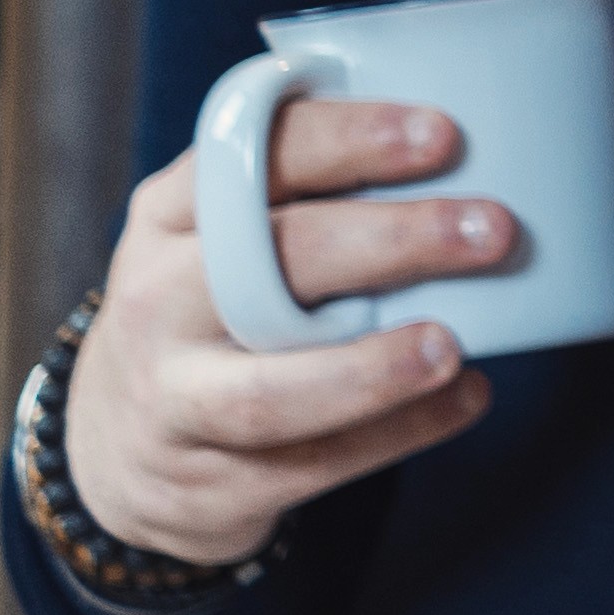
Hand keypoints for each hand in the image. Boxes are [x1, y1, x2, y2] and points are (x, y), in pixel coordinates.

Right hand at [58, 99, 511, 570]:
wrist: (123, 452)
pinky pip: (315, 460)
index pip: (246, 159)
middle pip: (268, 264)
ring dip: (374, 369)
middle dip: (389, 241)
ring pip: (271, 390)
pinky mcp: (213, 480)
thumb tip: (479, 145)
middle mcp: (157, 302)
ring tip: (454, 345)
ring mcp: (175, 398)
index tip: (441, 134)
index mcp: (169, 216)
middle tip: (490, 229)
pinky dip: (400, 430)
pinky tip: (467, 395)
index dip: (345, 140)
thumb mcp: (223, 235)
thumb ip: (308, 191)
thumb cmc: (213, 306)